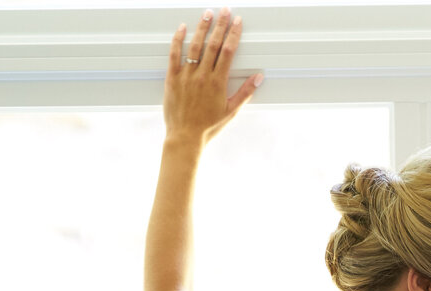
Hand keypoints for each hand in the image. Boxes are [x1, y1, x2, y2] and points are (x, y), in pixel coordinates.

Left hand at [164, 9, 260, 146]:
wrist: (185, 138)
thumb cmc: (208, 127)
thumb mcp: (230, 112)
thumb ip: (245, 93)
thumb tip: (258, 77)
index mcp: (218, 83)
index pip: (228, 52)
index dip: (233, 34)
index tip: (237, 22)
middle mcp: (202, 76)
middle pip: (213, 44)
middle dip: (220, 25)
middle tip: (225, 10)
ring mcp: (186, 75)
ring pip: (195, 45)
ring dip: (202, 27)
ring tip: (208, 13)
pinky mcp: (172, 78)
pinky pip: (174, 54)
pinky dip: (178, 39)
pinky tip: (183, 27)